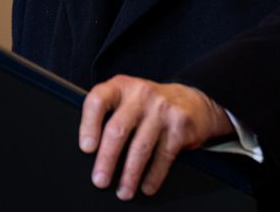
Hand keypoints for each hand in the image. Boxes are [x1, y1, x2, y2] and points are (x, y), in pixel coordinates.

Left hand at [79, 75, 234, 200]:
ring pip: (141, 146)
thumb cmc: (149, 107)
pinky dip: (154, 175)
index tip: (87, 148)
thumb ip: (108, 116)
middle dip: (107, 159)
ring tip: (124, 191)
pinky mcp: (180, 124)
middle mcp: (141, 94)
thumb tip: (90, 153)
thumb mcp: (128, 100)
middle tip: (100, 180)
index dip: (89, 125)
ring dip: (130, 174)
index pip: (98, 100)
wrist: (192, 101)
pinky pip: (164, 155)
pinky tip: (147, 186)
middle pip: (118, 129)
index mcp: (122, 87)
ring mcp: (163, 108)